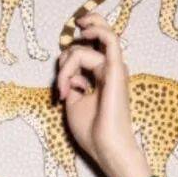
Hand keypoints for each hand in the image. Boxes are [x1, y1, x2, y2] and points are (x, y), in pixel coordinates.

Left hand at [57, 12, 150, 176]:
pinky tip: (84, 29)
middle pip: (82, 46)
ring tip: (66, 87)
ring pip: (85, 48)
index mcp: (99, 76)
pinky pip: (109, 39)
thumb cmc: (92, 131)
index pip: (79, 55)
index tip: (60, 93)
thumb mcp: (73, 104)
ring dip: (68, 66)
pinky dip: (96, 29)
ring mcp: (113, 67)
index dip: (63, 68)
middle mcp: (108, 69)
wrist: (106, 146)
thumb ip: (71, 82)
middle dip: (65, 62)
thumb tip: (69, 71)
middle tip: (62, 87)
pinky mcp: (117, 69)